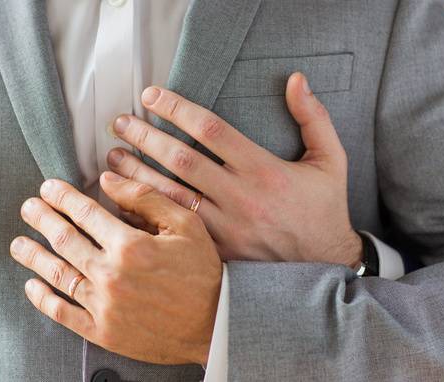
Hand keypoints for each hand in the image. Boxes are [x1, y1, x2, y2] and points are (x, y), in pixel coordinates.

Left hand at [10, 174, 221, 364]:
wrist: (214, 326)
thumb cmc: (204, 274)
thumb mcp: (186, 226)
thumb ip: (146, 198)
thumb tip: (107, 179)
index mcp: (130, 246)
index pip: (85, 213)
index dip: (63, 197)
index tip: (49, 188)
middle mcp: (111, 275)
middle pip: (64, 239)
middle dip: (42, 219)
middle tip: (28, 208)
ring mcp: (103, 305)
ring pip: (56, 274)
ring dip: (32, 255)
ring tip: (18, 243)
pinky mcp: (101, 331)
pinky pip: (62, 312)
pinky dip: (42, 297)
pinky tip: (32, 285)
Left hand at [106, 72, 361, 265]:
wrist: (326, 267)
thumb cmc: (324, 210)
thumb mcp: (330, 160)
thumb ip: (313, 118)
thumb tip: (295, 80)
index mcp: (264, 170)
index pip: (210, 130)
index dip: (177, 109)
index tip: (151, 96)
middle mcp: (241, 198)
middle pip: (181, 160)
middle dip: (145, 138)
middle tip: (120, 123)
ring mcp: (226, 228)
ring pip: (170, 196)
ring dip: (137, 174)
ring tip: (113, 157)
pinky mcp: (217, 253)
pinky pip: (174, 230)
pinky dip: (147, 215)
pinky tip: (125, 201)